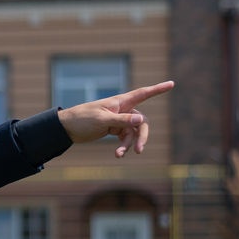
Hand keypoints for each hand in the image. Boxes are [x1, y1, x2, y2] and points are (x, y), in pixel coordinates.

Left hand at [58, 81, 173, 156]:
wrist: (67, 128)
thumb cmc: (83, 118)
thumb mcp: (102, 120)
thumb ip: (122, 120)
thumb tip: (140, 119)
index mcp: (120, 102)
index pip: (143, 94)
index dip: (157, 89)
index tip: (172, 84)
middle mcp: (122, 110)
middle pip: (140, 122)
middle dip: (141, 136)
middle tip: (139, 150)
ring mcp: (118, 120)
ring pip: (132, 133)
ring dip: (128, 145)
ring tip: (119, 155)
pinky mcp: (113, 129)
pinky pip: (124, 138)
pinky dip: (123, 146)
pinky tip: (117, 155)